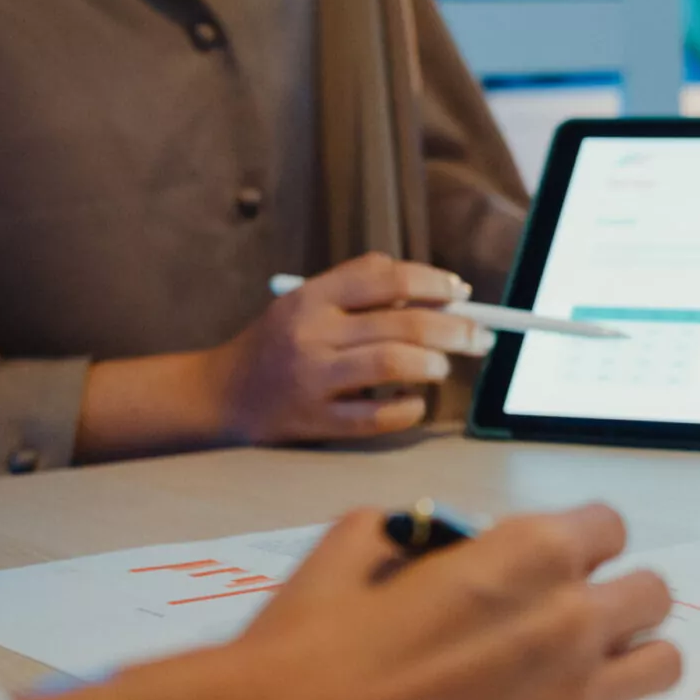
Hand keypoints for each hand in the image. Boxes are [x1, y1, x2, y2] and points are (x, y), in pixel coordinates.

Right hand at [205, 253, 495, 442]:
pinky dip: (408, 409)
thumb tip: (438, 295)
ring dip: (432, 365)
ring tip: (441, 368)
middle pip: (403, 322)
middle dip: (454, 329)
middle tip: (480, 337)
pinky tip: (414, 402)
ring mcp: (313, 379)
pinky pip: (377, 416)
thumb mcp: (305, 305)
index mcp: (311, 297)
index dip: (433, 282)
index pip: (385, 277)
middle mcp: (312, 333)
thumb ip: (359, 294)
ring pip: (393, 364)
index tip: (460, 292)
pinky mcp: (316, 422)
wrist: (219, 395)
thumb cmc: (277, 346)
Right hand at [248, 505, 677, 699]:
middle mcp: (573, 623)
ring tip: (575, 675)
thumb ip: (424, 531)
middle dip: (616, 599)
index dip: (578, 544)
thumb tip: (447, 543)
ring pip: (660, 667)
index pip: (610, 528)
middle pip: (653, 595)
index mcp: (532, 555)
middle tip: (569, 620)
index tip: (553, 565)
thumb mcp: (356, 545)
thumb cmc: (311, 648)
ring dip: (624, 663)